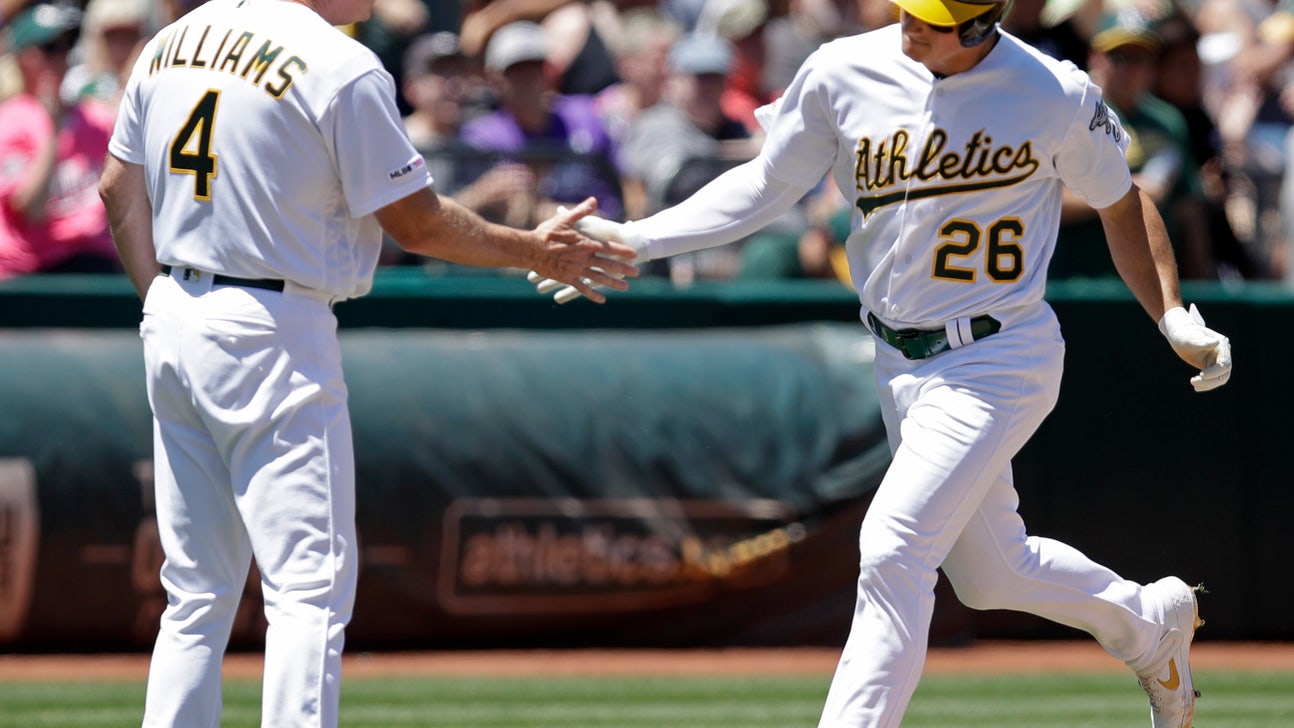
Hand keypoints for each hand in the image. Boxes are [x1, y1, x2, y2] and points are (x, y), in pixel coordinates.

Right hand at [527, 207, 648, 303]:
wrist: (531, 250)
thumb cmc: (546, 233)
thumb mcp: (564, 219)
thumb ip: (581, 211)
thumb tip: (594, 199)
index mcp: (586, 244)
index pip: (609, 248)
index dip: (623, 251)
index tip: (634, 254)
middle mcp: (584, 258)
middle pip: (608, 264)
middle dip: (624, 269)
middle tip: (636, 273)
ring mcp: (577, 270)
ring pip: (599, 278)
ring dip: (613, 283)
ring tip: (625, 287)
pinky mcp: (568, 278)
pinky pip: (582, 288)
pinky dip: (592, 294)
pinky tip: (602, 299)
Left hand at [1159, 304, 1231, 391]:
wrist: (1180, 335)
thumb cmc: (1184, 334)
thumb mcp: (1190, 337)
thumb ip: (1201, 341)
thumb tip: (1216, 342)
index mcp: (1222, 344)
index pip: (1224, 363)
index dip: (1215, 371)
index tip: (1201, 375)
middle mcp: (1223, 353)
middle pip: (1225, 372)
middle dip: (1211, 380)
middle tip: (1193, 381)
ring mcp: (1218, 360)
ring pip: (1220, 378)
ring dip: (1208, 384)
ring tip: (1193, 383)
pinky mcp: (1212, 366)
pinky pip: (1214, 379)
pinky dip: (1206, 384)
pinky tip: (1196, 387)